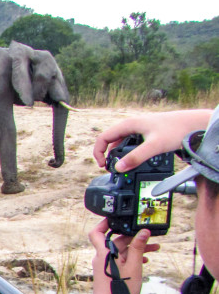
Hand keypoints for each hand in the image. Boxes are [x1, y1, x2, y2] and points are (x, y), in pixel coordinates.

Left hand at [88, 220, 158, 293]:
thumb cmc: (120, 290)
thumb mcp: (134, 266)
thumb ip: (139, 248)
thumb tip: (143, 232)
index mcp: (105, 253)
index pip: (97, 232)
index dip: (104, 223)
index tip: (116, 218)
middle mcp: (102, 257)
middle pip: (116, 241)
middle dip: (133, 237)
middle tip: (149, 236)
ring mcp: (104, 265)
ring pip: (121, 251)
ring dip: (136, 248)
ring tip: (154, 248)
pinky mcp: (108, 273)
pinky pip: (120, 260)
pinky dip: (131, 258)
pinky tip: (145, 260)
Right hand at [92, 110, 211, 171]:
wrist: (195, 125)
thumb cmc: (176, 130)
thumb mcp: (154, 146)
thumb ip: (135, 158)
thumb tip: (118, 168)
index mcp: (129, 125)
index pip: (103, 138)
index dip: (99, 152)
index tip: (103, 165)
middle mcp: (132, 126)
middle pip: (111, 141)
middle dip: (107, 155)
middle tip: (110, 168)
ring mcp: (139, 130)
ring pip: (121, 143)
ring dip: (118, 155)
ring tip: (122, 166)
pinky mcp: (147, 135)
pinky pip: (131, 145)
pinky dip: (129, 153)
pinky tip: (135, 161)